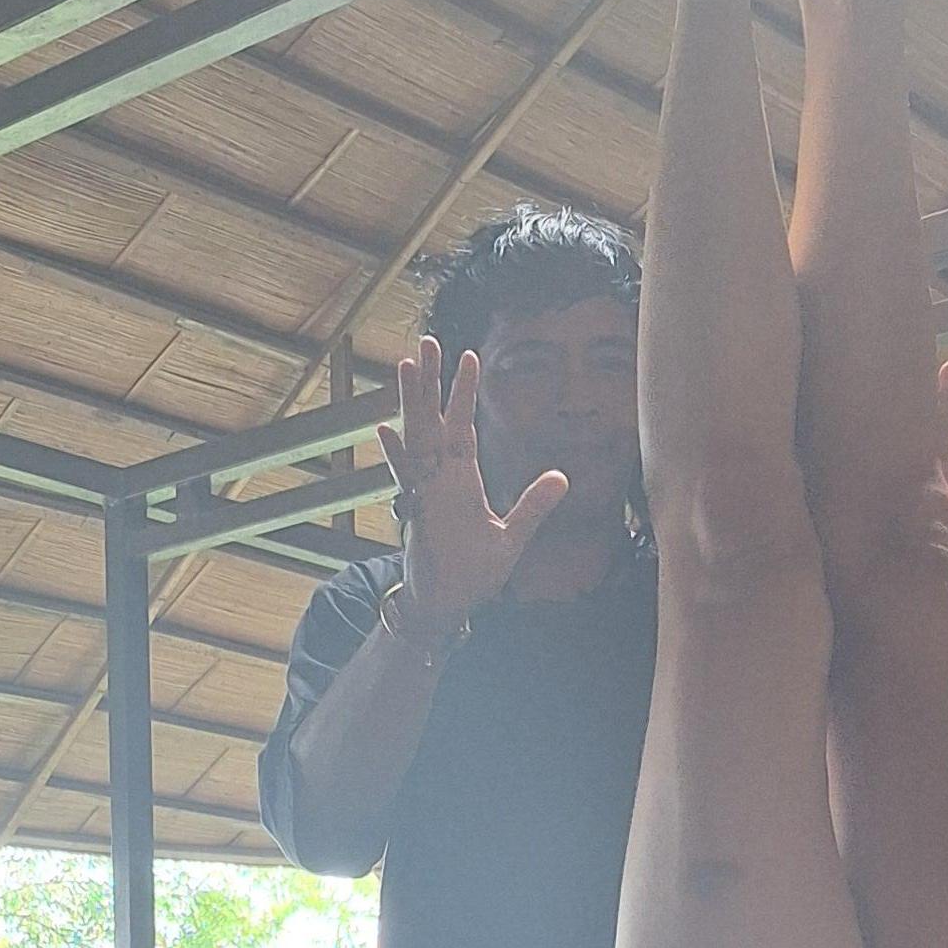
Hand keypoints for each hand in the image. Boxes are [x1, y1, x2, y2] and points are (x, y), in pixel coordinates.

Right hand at [377, 337, 571, 626]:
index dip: (463, 392)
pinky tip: (384, 430)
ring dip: (412, 403)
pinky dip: (395, 457)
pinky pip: (405, 481)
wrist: (448, 607)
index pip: (462, 426)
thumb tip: (563, 477)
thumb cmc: (473, 574)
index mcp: (461, 480)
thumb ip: (534, 506)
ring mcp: (425, 493)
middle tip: (427, 341)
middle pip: (434, 419)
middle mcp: (440, 479)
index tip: (468, 356)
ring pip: (417, 438)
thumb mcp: (512, 537)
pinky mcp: (416, 515)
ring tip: (407, 366)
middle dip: (431, 382)